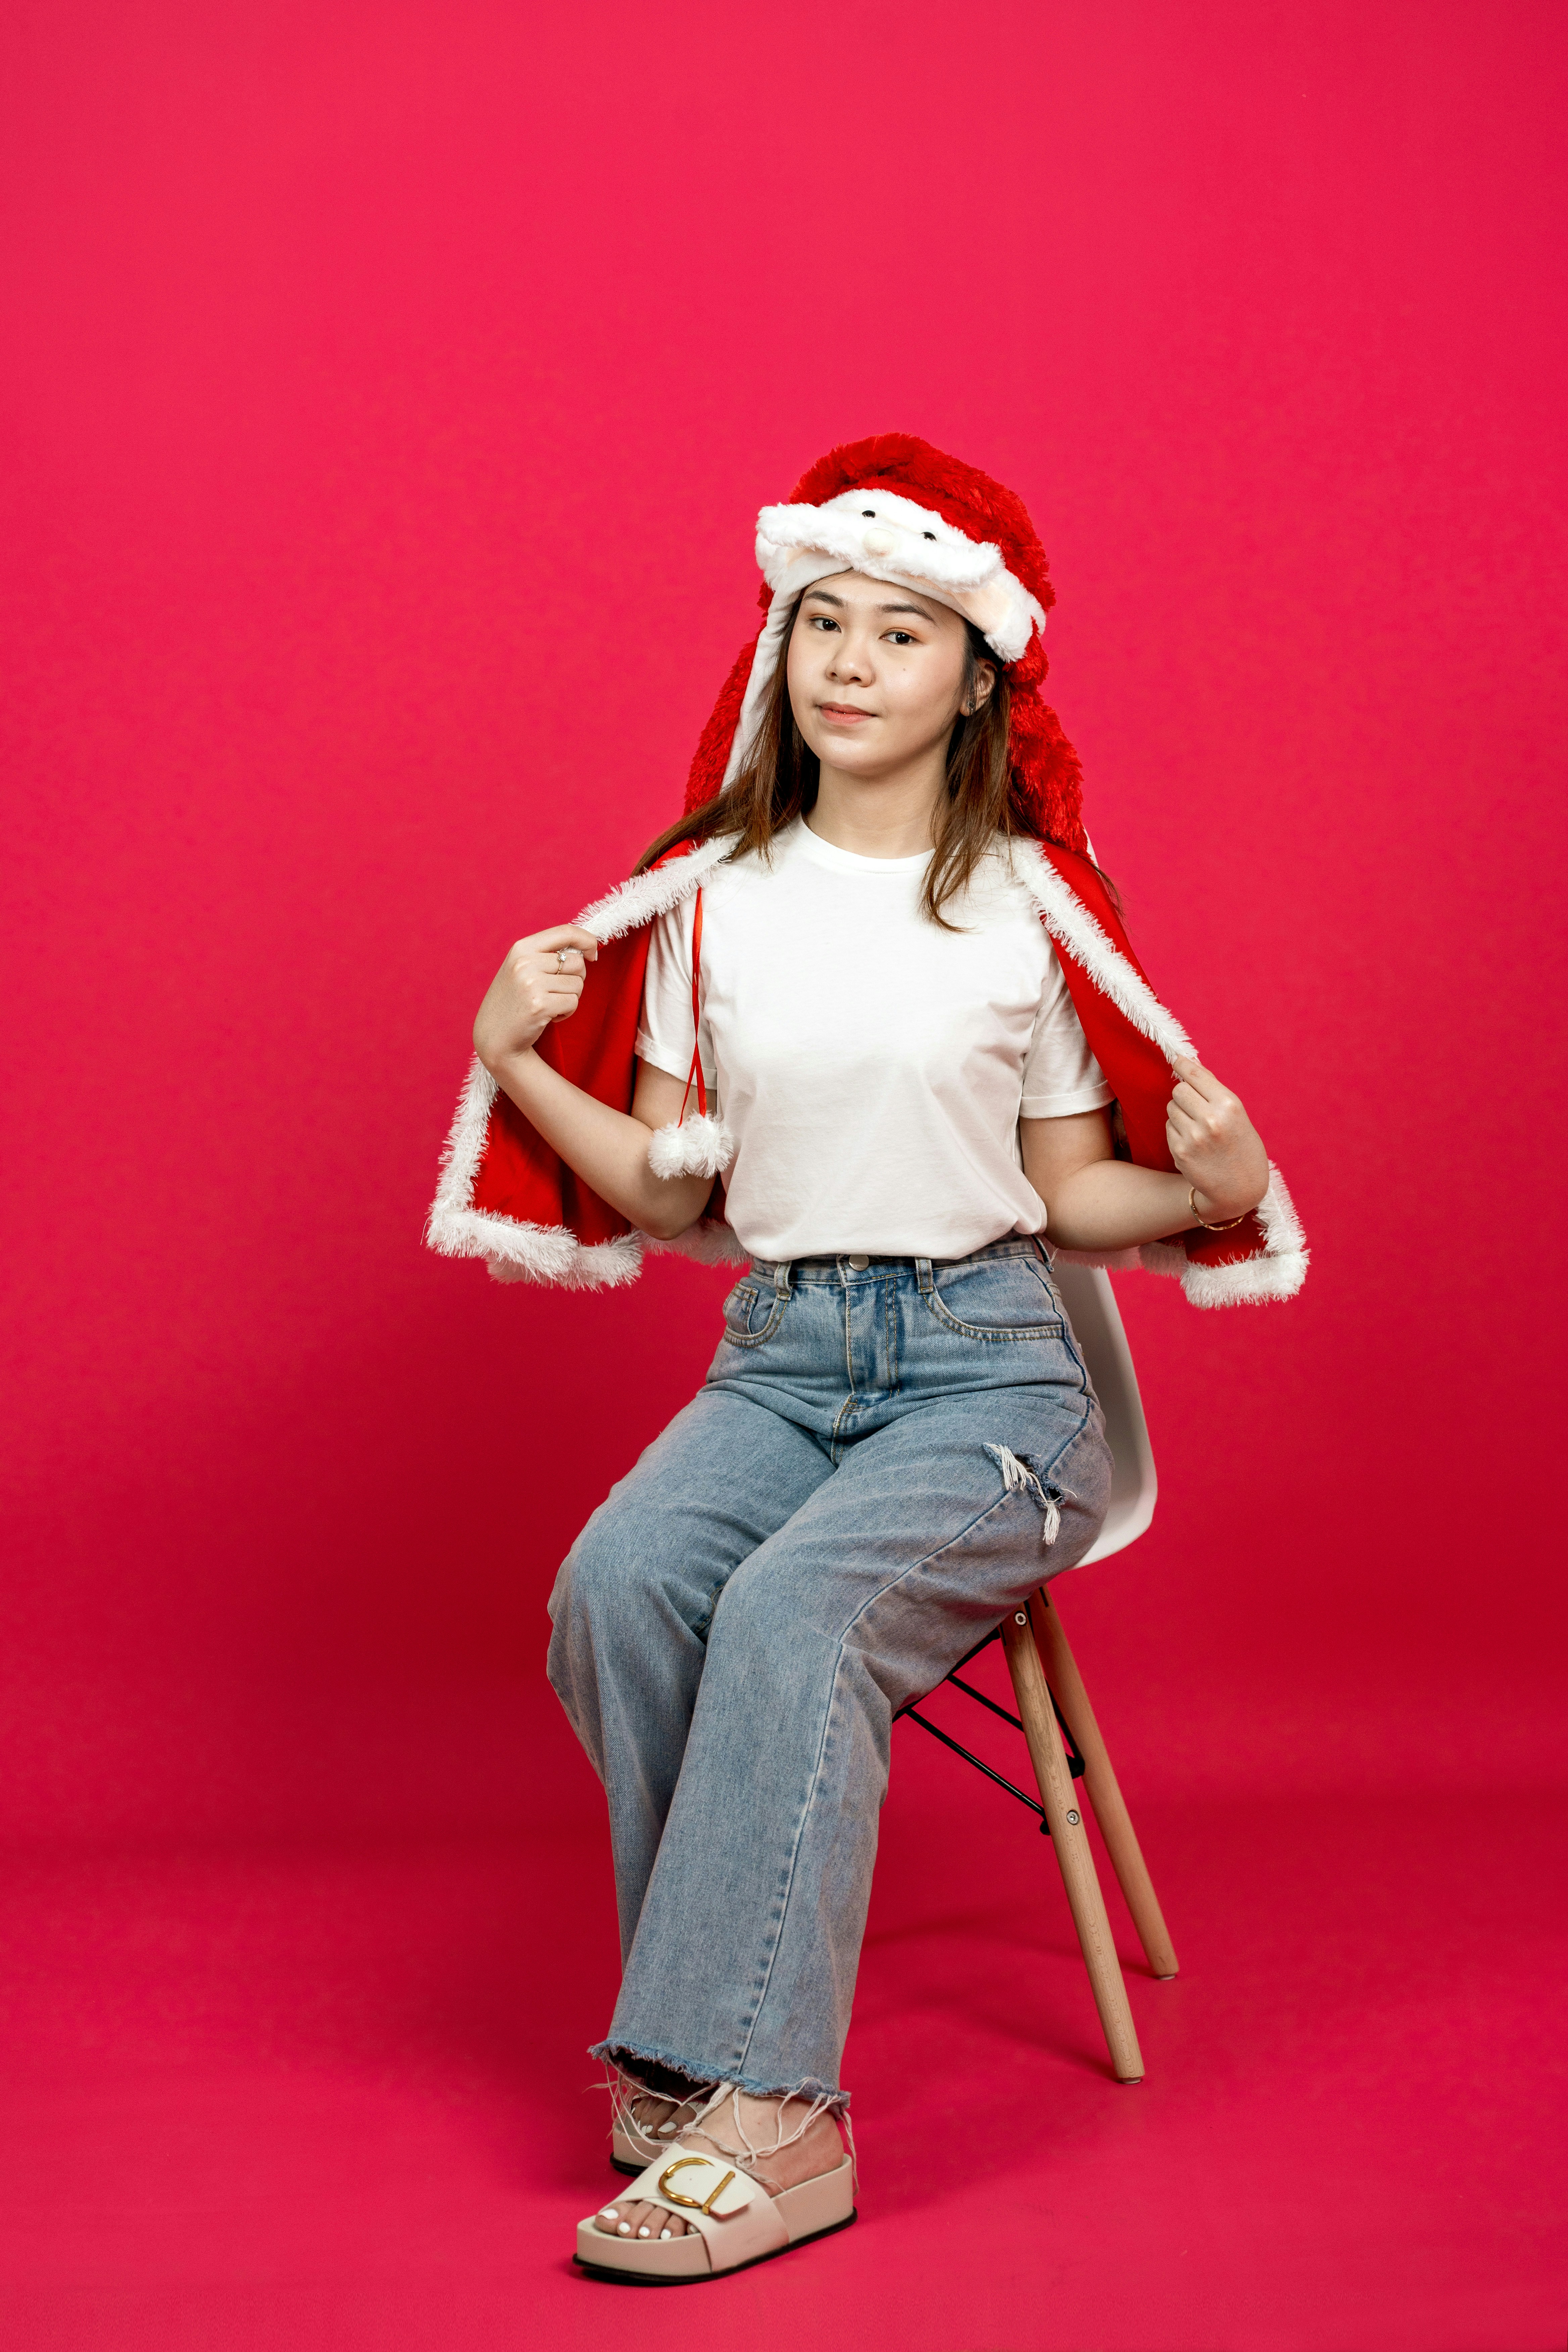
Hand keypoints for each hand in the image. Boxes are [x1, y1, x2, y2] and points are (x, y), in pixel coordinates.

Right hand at [473, 924, 599, 1068]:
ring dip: (570, 997)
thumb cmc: (513, 1001)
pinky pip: (573, 1002)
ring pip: (578, 984)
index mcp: (521, 948)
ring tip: (549, 1004)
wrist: (494, 1036)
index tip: (593, 953)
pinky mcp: (540, 1005)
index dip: (586, 940)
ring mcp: (532, 983)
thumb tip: (585, 949)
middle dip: (576, 978)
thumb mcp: (521, 968)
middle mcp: (525, 962)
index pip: (565, 932)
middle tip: (557, 991)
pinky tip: (549, 1016)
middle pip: (577, 962)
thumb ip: (546, 955)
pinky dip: (567, 1011)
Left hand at [1165, 1055, 1268, 1223]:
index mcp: (1229, 1105)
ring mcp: (1193, 1137)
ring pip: (1171, 1108)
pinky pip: (1169, 1128)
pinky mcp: (1180, 1152)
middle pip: (1179, 1090)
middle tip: (1196, 1106)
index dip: (1183, 1065)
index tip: (1176, 1060)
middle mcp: (1211, 1119)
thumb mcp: (1238, 1116)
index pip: (1196, 1075)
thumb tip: (1189, 1066)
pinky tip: (1193, 1143)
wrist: (1241, 1189)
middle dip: (1184, 1094)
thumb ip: (1214, 1093)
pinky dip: (1177, 1131)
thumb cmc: (1242, 1148)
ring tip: (1198, 1128)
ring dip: (1180, 1113)